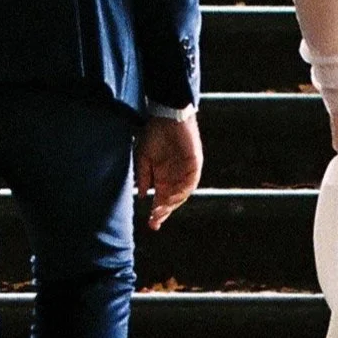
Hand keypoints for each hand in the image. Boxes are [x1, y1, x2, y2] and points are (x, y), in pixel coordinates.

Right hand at [137, 109, 202, 230]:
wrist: (167, 114)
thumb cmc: (154, 133)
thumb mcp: (143, 157)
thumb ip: (143, 176)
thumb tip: (142, 196)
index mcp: (163, 177)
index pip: (162, 199)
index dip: (157, 212)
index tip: (150, 224)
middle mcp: (176, 177)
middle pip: (172, 200)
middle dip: (164, 211)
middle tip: (155, 221)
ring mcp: (186, 171)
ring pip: (182, 193)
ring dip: (172, 203)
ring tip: (161, 209)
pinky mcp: (195, 163)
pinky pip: (190, 182)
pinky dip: (182, 190)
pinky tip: (173, 196)